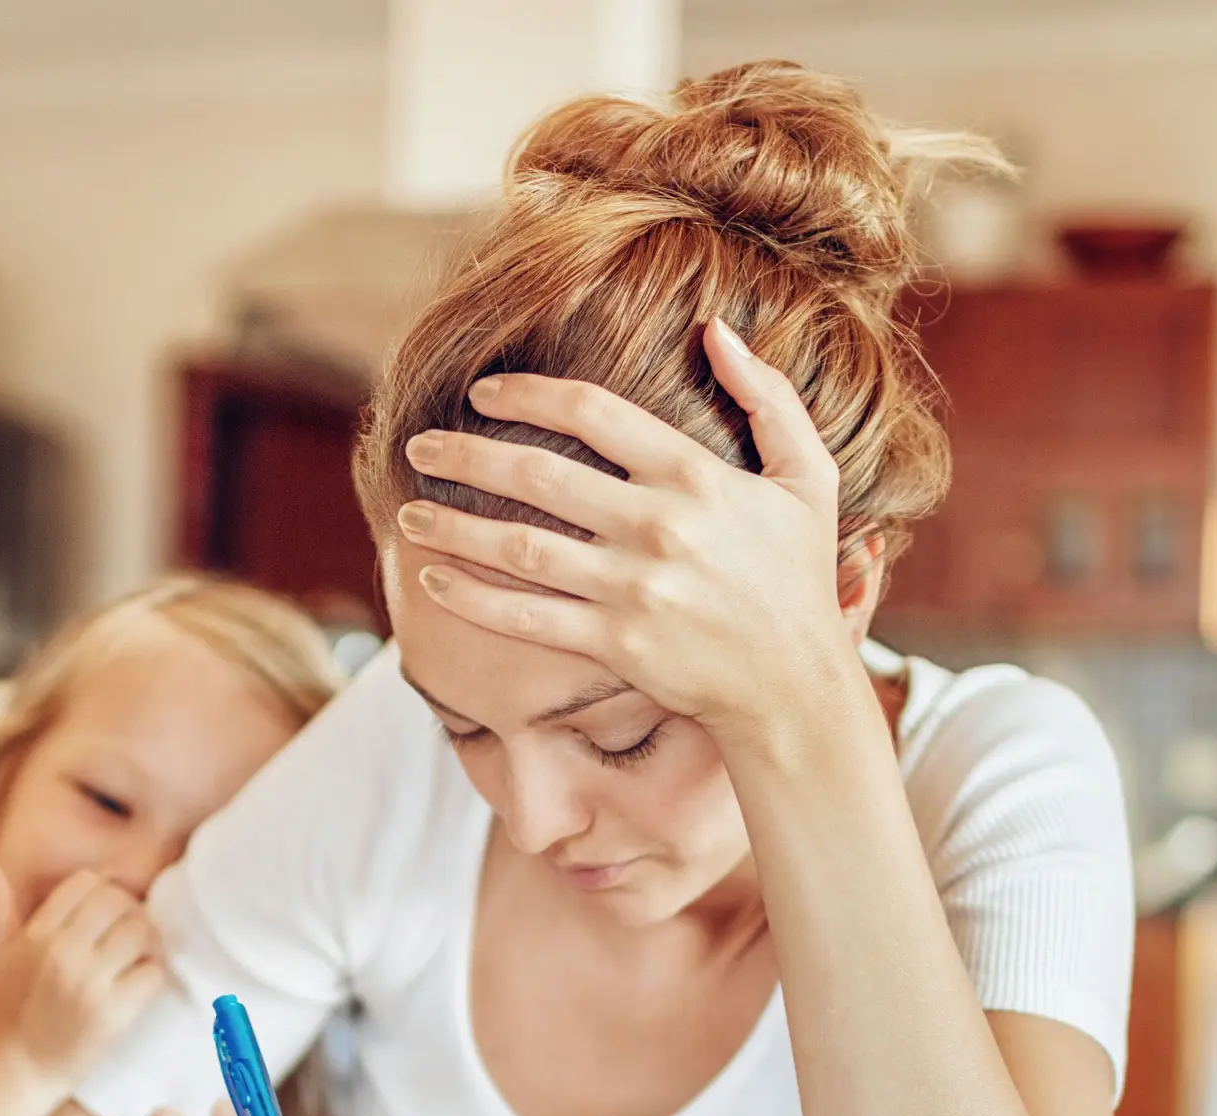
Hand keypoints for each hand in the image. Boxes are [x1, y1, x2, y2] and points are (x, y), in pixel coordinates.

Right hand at [0, 861, 166, 1095]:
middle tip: (128, 933)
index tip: (106, 913)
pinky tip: (139, 984)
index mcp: (36, 935)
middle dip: (130, 912)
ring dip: (147, 942)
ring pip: (140, 933)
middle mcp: (62, 953)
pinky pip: (152, 974)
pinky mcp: (113, 1014)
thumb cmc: (7, 1009)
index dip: (103, 892)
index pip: (87, 883)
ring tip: (138, 956)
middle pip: (119, 902)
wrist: (16, 1068)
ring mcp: (89, 984)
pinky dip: (152, 976)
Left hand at [395, 317, 876, 747]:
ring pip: (519, 547)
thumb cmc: (798, 579)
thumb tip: (716, 330)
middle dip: (467, 455)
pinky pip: (526, 617)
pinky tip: (433, 580)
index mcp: (695, 475)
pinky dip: (473, 599)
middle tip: (420, 447)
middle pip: (538, 474)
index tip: (482, 392)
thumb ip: (768, 398)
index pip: (592, 412)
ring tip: (408, 515)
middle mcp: (656, 527)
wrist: (794, 686)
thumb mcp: (808, 478)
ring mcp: (632, 589)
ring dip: (453, 527)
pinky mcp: (614, 645)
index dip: (527, 394)